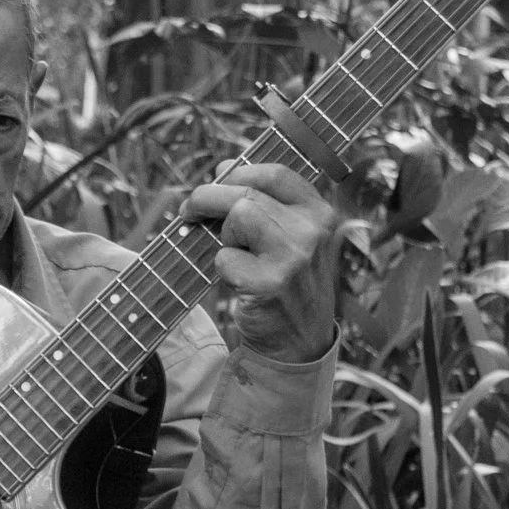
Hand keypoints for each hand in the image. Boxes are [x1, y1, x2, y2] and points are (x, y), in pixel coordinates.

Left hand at [178, 163, 339, 360]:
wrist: (299, 342)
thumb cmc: (286, 283)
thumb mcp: (289, 238)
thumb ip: (264, 203)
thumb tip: (220, 167)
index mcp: (320, 212)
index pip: (275, 172)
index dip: (236, 172)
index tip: (215, 182)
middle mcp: (314, 230)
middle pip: (247, 192)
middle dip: (207, 198)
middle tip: (188, 211)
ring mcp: (294, 257)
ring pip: (239, 216)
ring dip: (223, 235)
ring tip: (234, 254)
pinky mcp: (271, 283)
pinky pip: (225, 258)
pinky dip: (222, 269)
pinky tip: (240, 284)